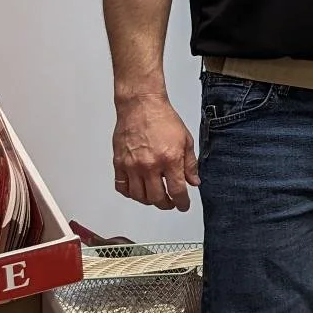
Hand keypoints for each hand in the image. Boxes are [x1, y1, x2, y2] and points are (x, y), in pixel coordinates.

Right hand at [111, 89, 197, 210]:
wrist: (141, 106)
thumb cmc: (164, 119)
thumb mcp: (186, 140)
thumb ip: (190, 164)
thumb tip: (193, 182)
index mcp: (170, 159)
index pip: (176, 191)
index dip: (181, 203)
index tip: (183, 206)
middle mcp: (149, 165)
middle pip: (156, 198)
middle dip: (166, 204)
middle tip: (171, 203)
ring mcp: (132, 166)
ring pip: (138, 196)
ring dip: (149, 201)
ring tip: (156, 197)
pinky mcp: (119, 163)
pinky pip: (122, 187)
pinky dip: (130, 193)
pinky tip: (138, 190)